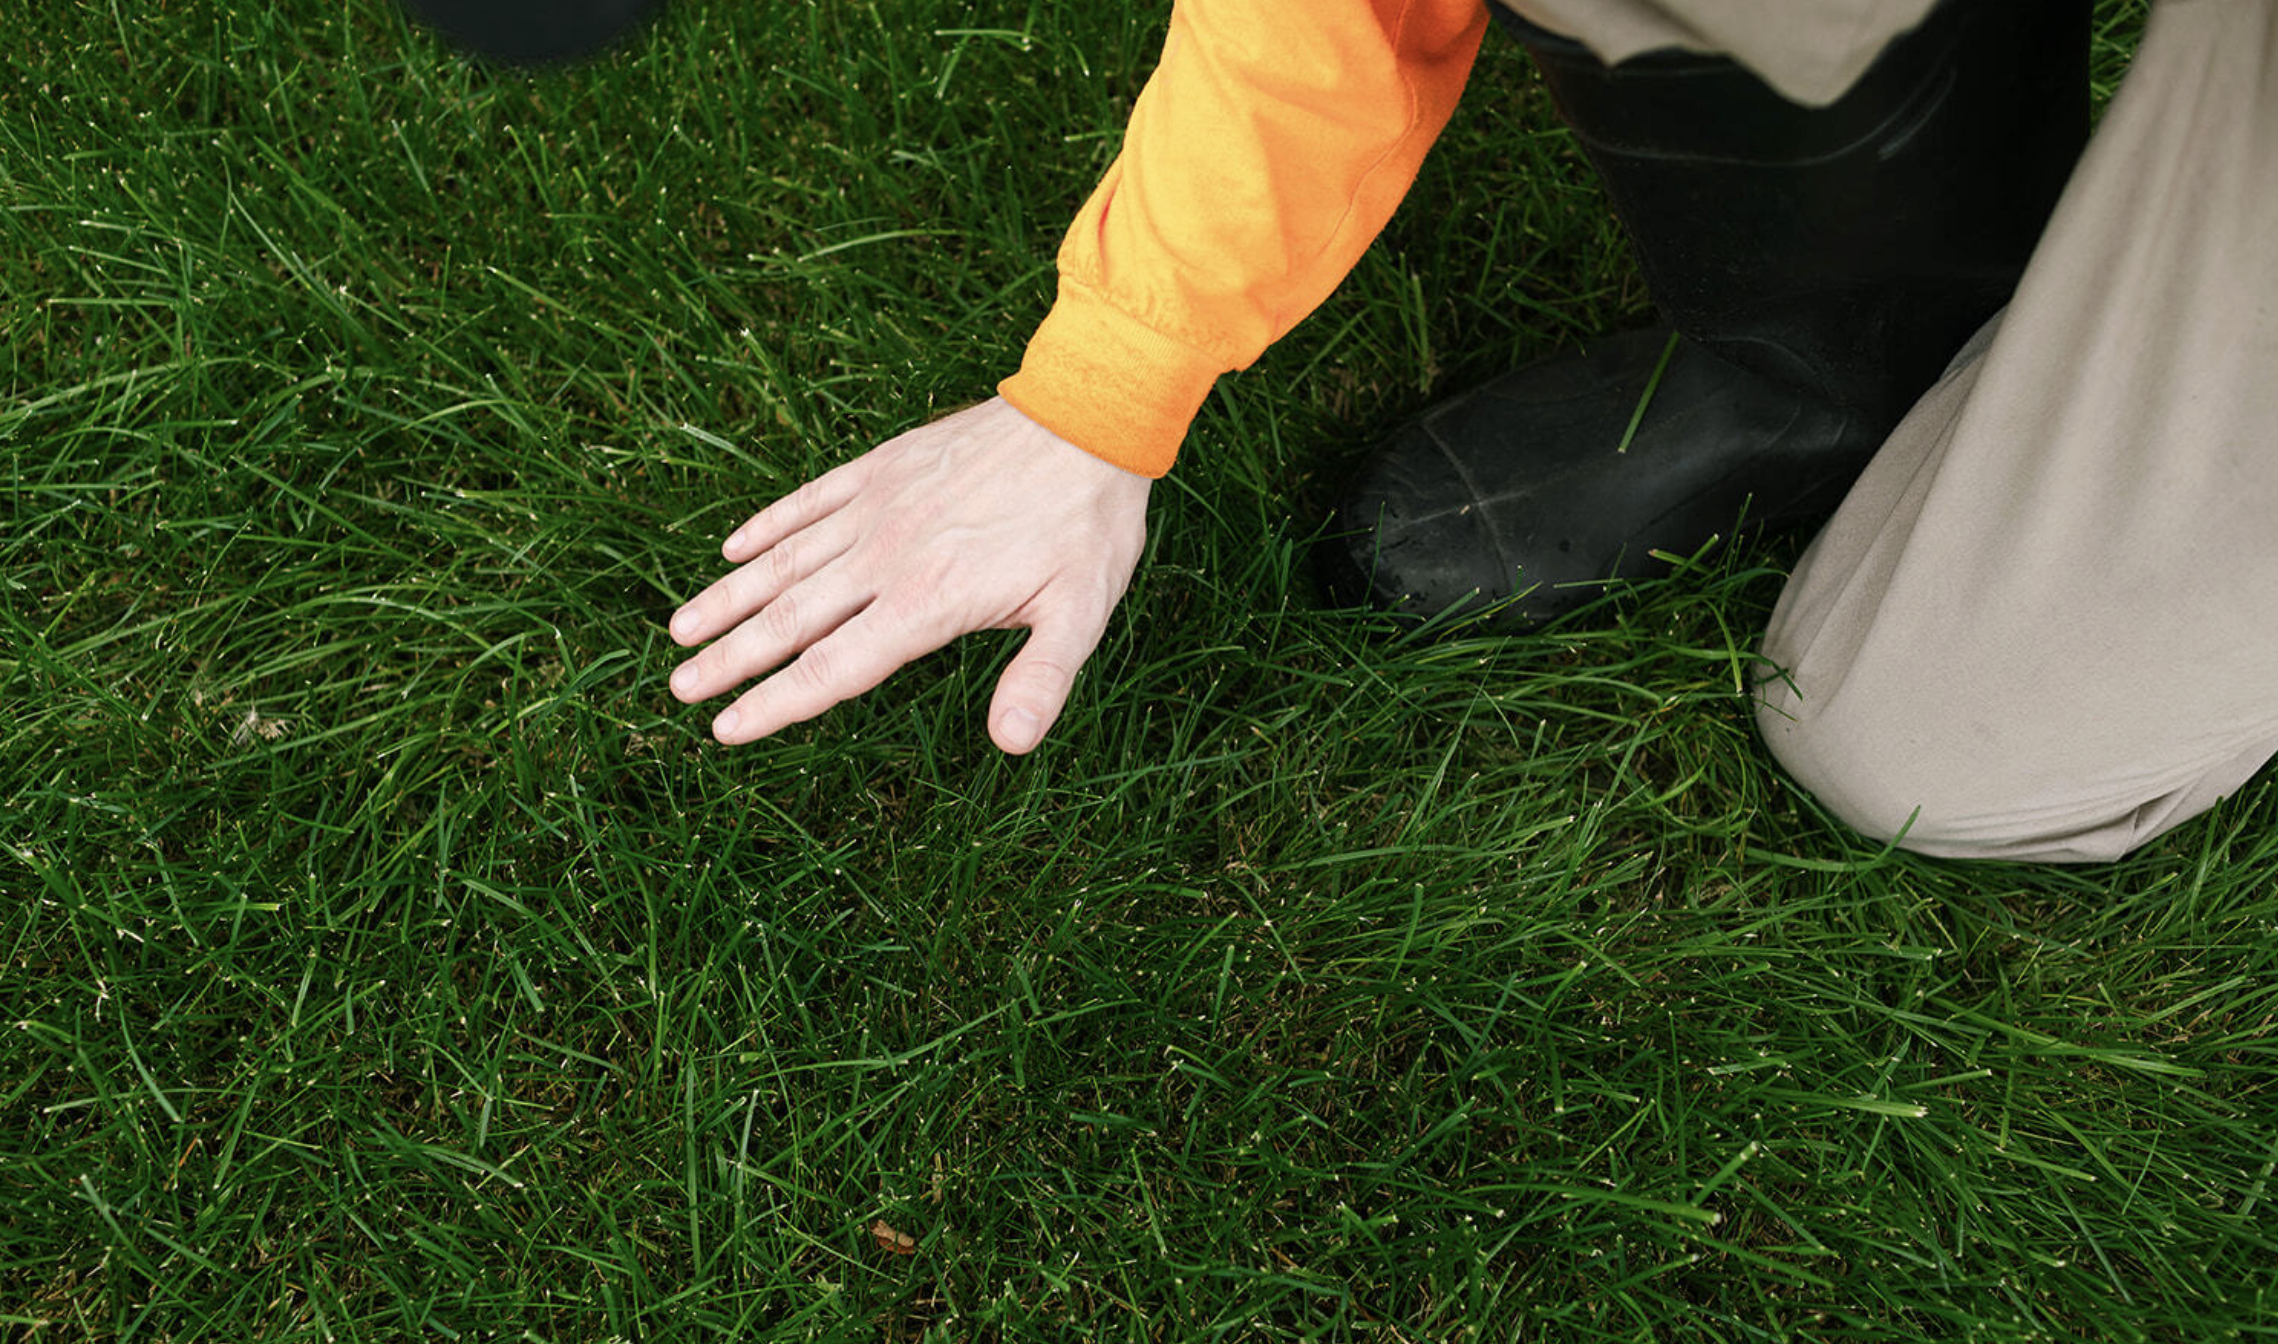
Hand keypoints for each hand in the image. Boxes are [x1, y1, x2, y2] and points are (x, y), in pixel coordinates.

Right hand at [668, 397, 1151, 753]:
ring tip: (680, 630)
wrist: (1086, 417)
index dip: (776, 702)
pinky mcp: (881, 466)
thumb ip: (1041, 679)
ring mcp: (877, 506)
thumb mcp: (1080, 612)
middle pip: (791, 618)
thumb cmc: (1087, 524)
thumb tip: (1012, 743)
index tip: (726, 728)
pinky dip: (767, 527)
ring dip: (729, 597)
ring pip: (786, 561)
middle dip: (731, 658)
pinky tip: (733, 550)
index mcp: (928, 601)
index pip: (835, 667)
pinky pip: (809, 501)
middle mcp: (887, 556)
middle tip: (678, 687)